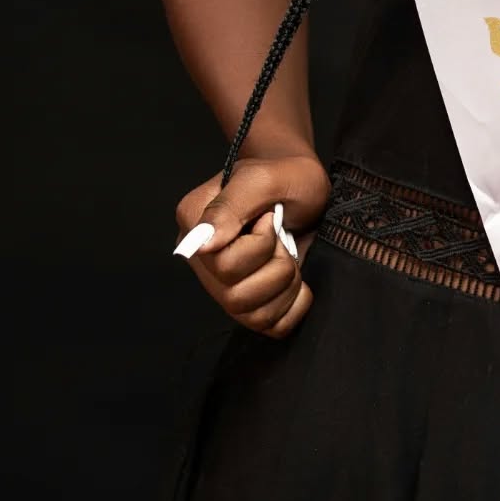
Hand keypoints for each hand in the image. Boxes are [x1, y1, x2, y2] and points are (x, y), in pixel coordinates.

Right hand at [172, 153, 330, 338]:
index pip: (222, 265)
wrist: (305, 185)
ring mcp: (223, 283)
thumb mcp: (265, 178)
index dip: (259, 247)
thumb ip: (232, 205)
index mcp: (194, 224)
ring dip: (285, 286)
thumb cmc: (287, 174)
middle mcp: (202, 259)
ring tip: (289, 255)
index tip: (271, 218)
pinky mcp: (248, 300)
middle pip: (236, 296)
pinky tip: (296, 280)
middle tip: (284, 238)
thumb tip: (204, 243)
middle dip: (276, 267)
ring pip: (252, 315)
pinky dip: (292, 306)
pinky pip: (269, 326)